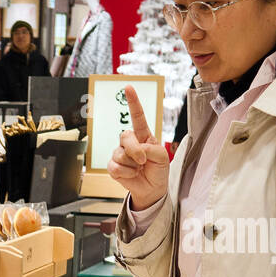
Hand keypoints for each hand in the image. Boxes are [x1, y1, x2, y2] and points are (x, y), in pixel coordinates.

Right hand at [107, 85, 170, 209]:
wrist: (152, 189)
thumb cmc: (158, 170)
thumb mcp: (162, 157)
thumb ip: (151, 149)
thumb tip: (136, 151)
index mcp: (143, 135)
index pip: (137, 116)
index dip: (133, 102)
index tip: (128, 87)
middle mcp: (130, 142)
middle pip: (125, 136)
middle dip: (135, 150)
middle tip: (143, 161)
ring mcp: (120, 153)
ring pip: (119, 154)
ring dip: (132, 165)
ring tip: (138, 170)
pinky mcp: (113, 166)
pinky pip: (114, 166)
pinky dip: (125, 173)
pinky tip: (131, 175)